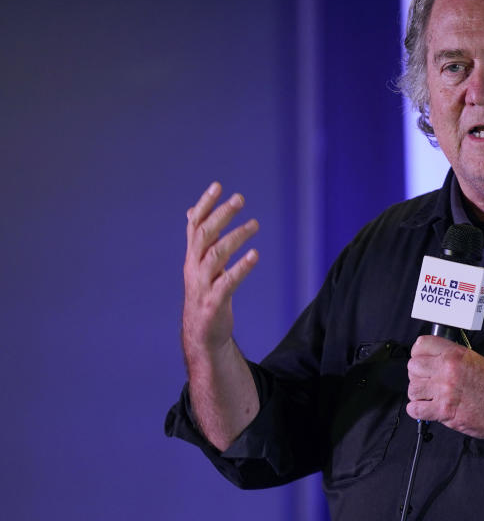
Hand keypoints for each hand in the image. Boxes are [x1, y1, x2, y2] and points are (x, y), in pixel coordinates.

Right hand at [181, 181, 258, 358]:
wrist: (202, 335)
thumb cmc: (205, 295)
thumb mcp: (199, 264)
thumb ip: (199, 239)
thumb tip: (191, 210)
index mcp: (192, 257)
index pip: (195, 225)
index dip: (205, 204)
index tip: (218, 185)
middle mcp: (194, 267)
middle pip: (204, 236)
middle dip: (221, 215)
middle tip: (239, 198)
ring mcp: (203, 285)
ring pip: (215, 256)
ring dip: (235, 237)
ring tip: (255, 224)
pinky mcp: (214, 302)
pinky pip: (227, 282)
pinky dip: (241, 268)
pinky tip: (255, 255)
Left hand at [406, 334, 483, 438]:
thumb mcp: (476, 360)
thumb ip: (452, 357)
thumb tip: (433, 358)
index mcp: (456, 354)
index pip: (422, 345)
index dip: (418, 353)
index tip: (420, 359)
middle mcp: (448, 370)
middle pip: (413, 366)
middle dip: (417, 374)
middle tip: (426, 381)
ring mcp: (444, 391)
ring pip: (412, 388)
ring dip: (418, 394)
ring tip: (429, 396)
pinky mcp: (444, 411)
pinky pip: (415, 410)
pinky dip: (418, 411)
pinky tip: (427, 409)